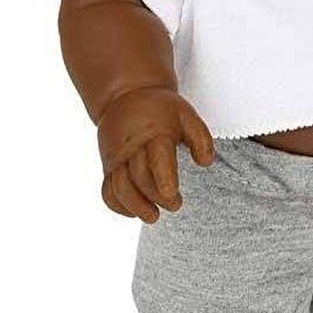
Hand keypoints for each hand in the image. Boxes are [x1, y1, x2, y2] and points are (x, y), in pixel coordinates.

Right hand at [97, 86, 215, 224]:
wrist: (125, 95)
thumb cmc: (161, 110)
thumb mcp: (186, 114)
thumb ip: (201, 138)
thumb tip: (205, 163)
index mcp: (154, 133)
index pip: (156, 159)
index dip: (163, 180)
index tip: (172, 194)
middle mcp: (131, 147)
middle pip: (140, 178)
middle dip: (157, 197)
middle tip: (175, 204)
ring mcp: (117, 158)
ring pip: (119, 188)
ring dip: (135, 206)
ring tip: (153, 217)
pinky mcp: (109, 167)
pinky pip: (107, 191)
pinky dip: (118, 206)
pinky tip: (135, 211)